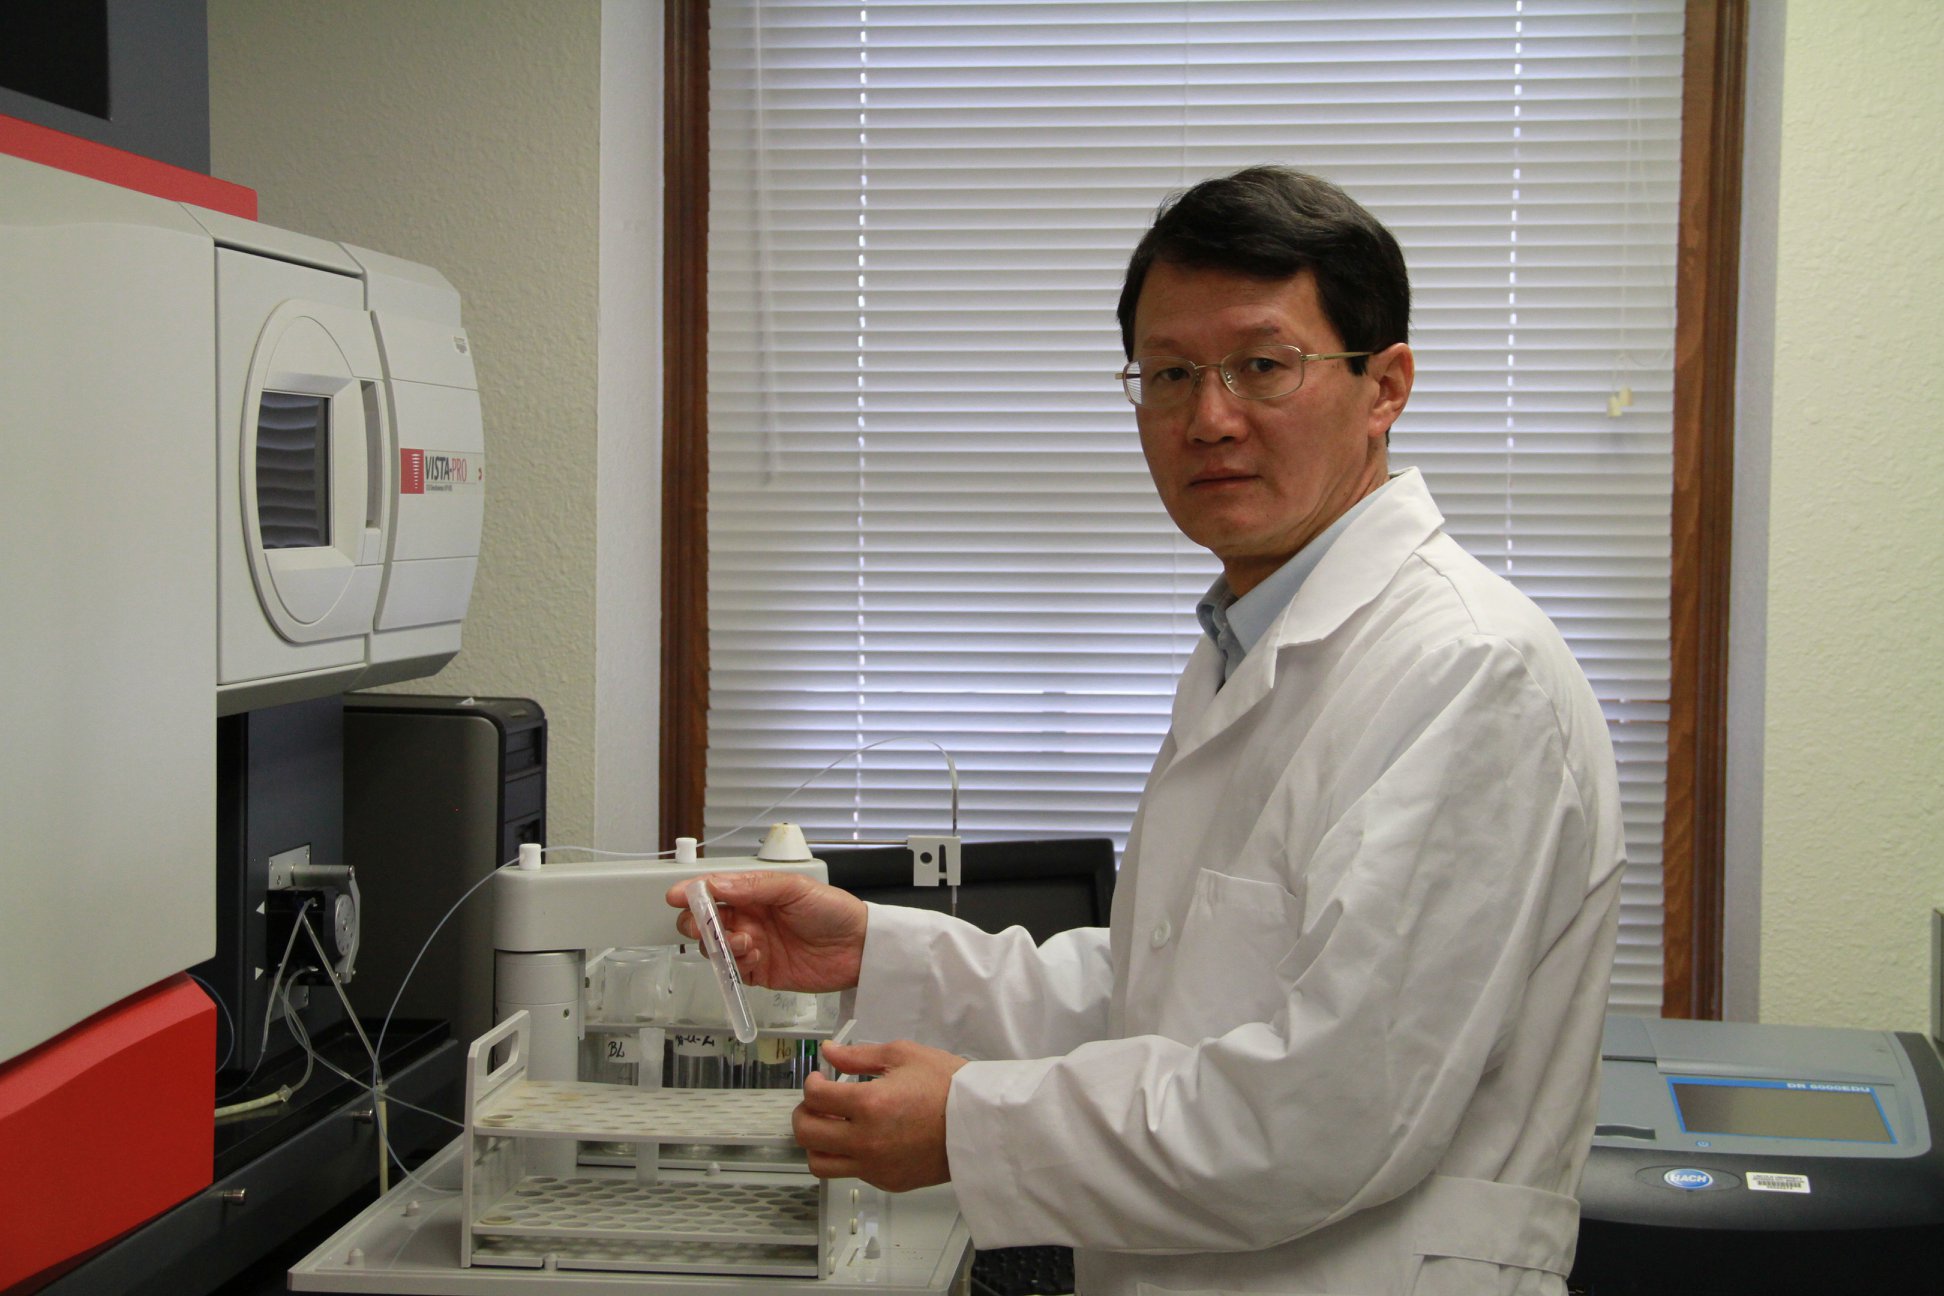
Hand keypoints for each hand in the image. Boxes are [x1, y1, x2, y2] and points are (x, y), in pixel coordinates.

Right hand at [666, 871, 867, 992]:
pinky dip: (734, 965)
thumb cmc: (833, 910)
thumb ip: (753, 887)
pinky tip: (753, 957)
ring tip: (747, 941)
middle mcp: (749, 918)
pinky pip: (733, 971)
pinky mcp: (760, 972)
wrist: (859, 948)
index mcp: (754, 893)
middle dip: (697, 924)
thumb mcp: (794, 888)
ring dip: (721, 945)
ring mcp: (753, 946)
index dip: (692, 893)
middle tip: (704, 927)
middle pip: (705, 922)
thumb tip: (716, 884)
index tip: (676, 897)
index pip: (713, 891)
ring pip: (714, 948)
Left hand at [794, 1040, 967, 1191]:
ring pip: (819, 1164)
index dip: (811, 1083)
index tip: (820, 1078)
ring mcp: (875, 1166)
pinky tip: (863, 1137)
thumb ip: (859, 1055)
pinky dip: (847, 1156)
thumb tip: (829, 1052)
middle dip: (804, 1113)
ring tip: (833, 1126)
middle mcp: (866, 1140)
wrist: (982, 1123)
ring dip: (817, 1143)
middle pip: (806, 1134)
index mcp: (869, 1104)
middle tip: (818, 1102)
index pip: (815, 1097)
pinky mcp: (887, 1181)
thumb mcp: (903, 1055)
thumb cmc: (949, 1086)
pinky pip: (851, 1172)